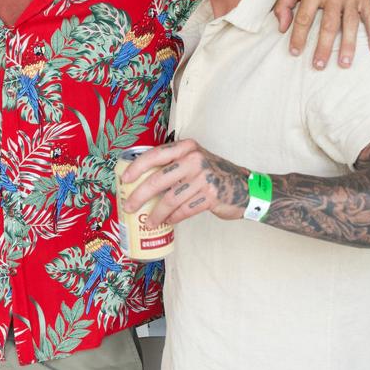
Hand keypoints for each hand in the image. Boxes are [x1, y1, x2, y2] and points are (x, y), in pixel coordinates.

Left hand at [121, 140, 249, 226]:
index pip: (155, 155)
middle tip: (129, 207)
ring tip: (149, 221)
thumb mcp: (194, 160)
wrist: (245, 187)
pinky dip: (174, 217)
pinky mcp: (211, 196)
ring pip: (170, 199)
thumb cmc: (212, 174)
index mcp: (187, 147)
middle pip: (158, 180)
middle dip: (139, 196)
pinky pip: (184, 210)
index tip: (124, 180)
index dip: (137, 168)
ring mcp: (203, 178)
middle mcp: (194, 159)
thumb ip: (173, 164)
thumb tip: (140, 181)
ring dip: (156, 213)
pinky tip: (168, 221)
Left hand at [273, 0, 369, 68]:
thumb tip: (282, 28)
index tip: (295, 52)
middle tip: (319, 65)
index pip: (304, 18)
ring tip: (344, 62)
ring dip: (348, 45)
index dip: (298, 37)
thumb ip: (284, 4)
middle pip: (328, 25)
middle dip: (324, 47)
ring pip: (350, 24)